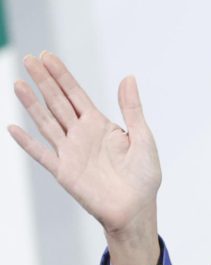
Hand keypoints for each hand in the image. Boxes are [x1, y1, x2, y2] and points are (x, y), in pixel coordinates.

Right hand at [7, 52, 160, 238]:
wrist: (137, 208)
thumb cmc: (144, 176)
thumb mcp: (143, 138)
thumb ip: (131, 109)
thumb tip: (128, 77)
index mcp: (100, 125)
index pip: (76, 94)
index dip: (61, 76)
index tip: (47, 56)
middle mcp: (81, 135)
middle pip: (57, 102)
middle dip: (43, 81)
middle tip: (28, 59)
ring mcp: (70, 152)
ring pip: (46, 122)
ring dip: (32, 104)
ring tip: (18, 83)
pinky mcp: (64, 172)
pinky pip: (42, 154)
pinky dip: (27, 142)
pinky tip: (13, 127)